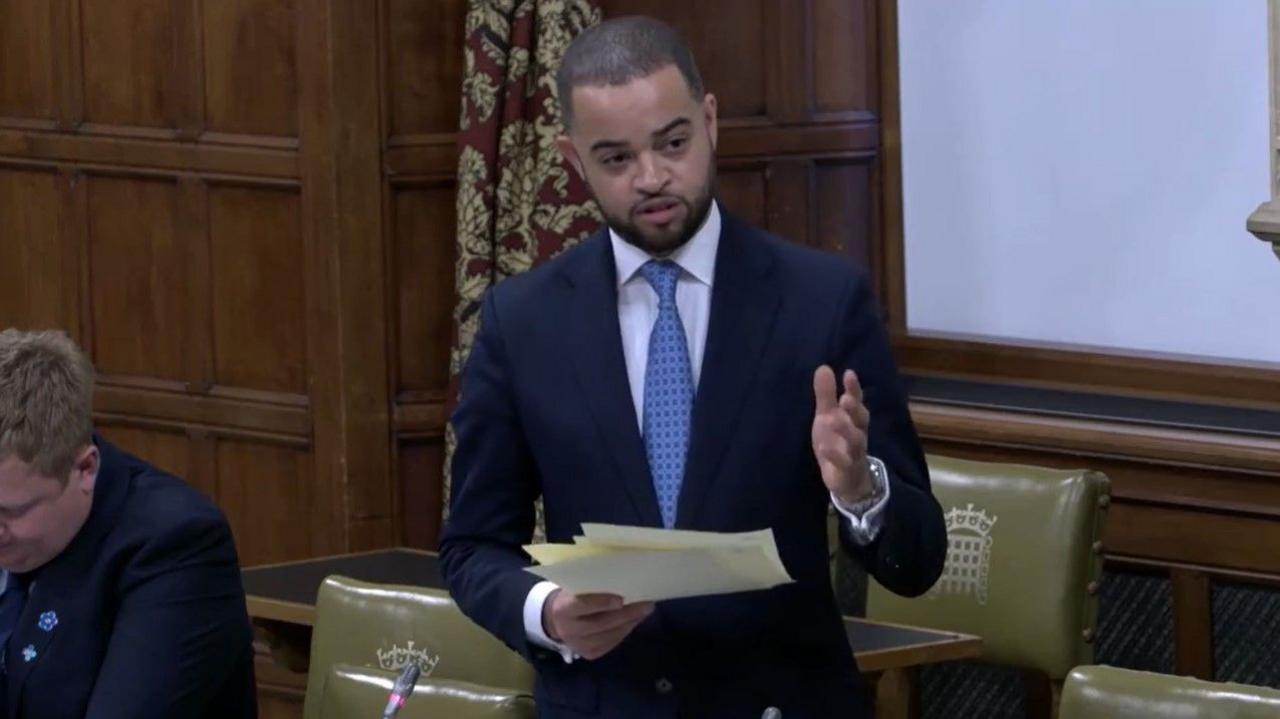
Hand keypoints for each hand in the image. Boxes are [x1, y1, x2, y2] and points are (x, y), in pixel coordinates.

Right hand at [542, 590, 654, 659]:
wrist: (554, 621)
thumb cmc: (570, 597)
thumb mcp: (574, 589)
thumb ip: (592, 588)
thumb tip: (623, 582)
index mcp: (562, 609)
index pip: (582, 605)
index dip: (602, 603)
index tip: (621, 599)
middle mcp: (569, 630)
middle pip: (602, 623)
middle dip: (627, 614)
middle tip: (647, 605)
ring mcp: (579, 646)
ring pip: (610, 635)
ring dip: (630, 623)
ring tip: (645, 611)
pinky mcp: (589, 654)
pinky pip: (612, 643)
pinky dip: (625, 631)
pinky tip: (634, 621)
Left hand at [812, 365, 871, 505]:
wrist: (847, 479)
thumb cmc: (838, 442)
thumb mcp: (828, 417)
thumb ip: (826, 395)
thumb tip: (824, 367)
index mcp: (853, 419)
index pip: (856, 401)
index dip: (854, 389)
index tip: (848, 374)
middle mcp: (857, 433)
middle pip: (861, 420)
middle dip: (855, 409)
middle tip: (845, 398)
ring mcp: (854, 452)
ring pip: (855, 441)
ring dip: (846, 430)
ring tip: (833, 420)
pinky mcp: (847, 470)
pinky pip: (844, 463)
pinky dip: (835, 456)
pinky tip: (824, 448)